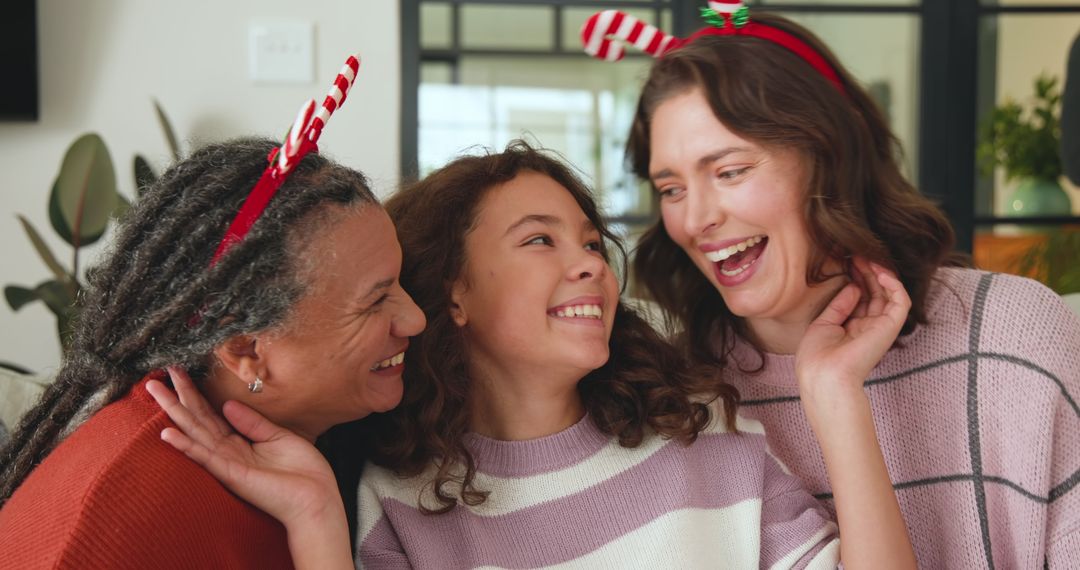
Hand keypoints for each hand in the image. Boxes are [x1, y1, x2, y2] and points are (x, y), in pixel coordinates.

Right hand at [146, 367, 342, 527]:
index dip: (195, 394)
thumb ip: (252, 422)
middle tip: (153, 378)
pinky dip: (186, 445)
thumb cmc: (303, 472)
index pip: (210, 415)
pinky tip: (168, 433)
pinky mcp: (232, 475)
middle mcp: (229, 452)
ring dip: (174, 413)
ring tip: (155, 393)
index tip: (179, 373)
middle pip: (197, 420)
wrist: (316, 500)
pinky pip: (205, 457)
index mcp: (240, 442)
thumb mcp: (278, 436)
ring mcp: (227, 463)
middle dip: (177, 398)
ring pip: (195, 433)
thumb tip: (226, 404)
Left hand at [795, 258, 910, 398]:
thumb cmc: (817, 356)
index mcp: (852, 328)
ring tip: (866, 258)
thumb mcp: (824, 324)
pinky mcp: (890, 328)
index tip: (846, 260)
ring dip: (879, 273)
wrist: (823, 375)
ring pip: (888, 293)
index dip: (856, 277)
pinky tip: (879, 272)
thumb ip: (840, 304)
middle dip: (866, 272)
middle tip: (856, 253)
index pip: (860, 297)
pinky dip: (894, 285)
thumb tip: (854, 286)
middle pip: (874, 292)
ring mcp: (880, 327)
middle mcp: (868, 326)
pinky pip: (900, 301)